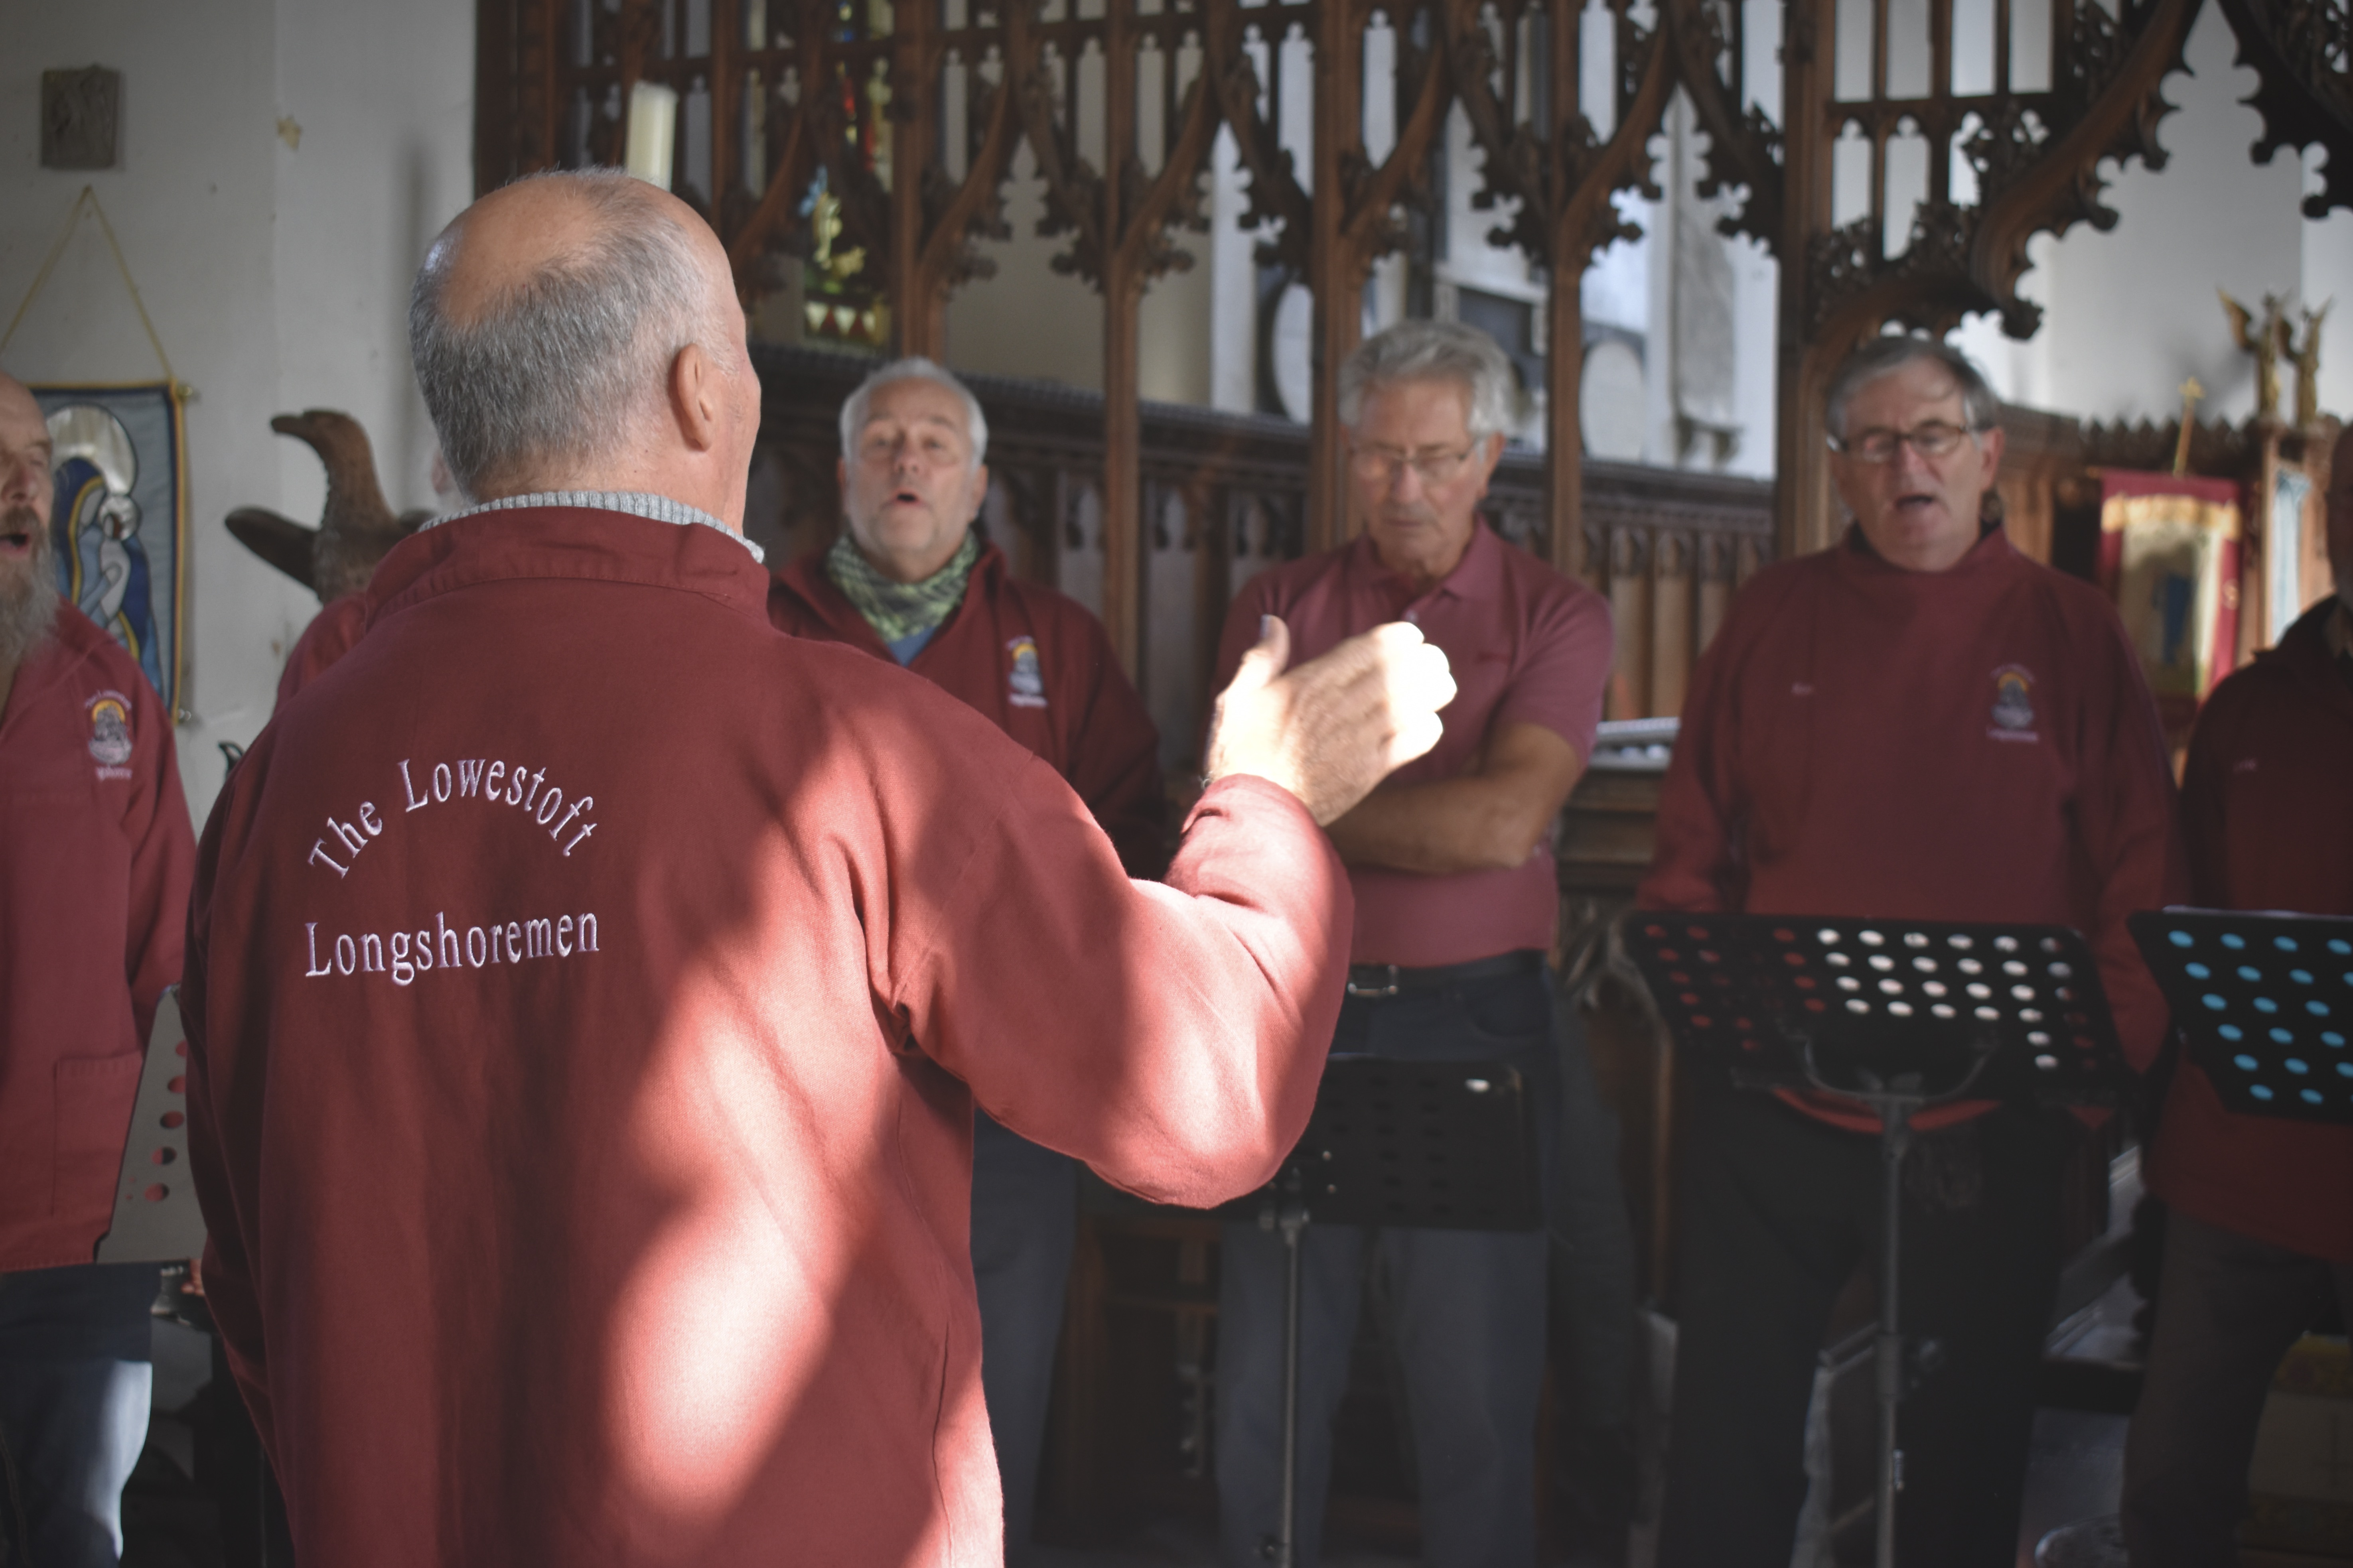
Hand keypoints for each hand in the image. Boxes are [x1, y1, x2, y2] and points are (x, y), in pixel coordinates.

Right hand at [1203, 616, 1454, 824]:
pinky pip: (1418, 740)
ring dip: (1436, 691)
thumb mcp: (1236, 698)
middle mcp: (1341, 704)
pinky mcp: (1370, 771)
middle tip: (1433, 663)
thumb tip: (1273, 622)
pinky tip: (1423, 727)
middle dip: (1429, 661)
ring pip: (1420, 700)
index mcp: (1313, 681)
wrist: (1250, 812)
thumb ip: (1261, 658)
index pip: (1378, 644)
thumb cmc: (1239, 755)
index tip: (1409, 640)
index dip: (1404, 637)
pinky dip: (1429, 729)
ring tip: (1439, 689)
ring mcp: (1360, 738)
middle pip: (1407, 667)